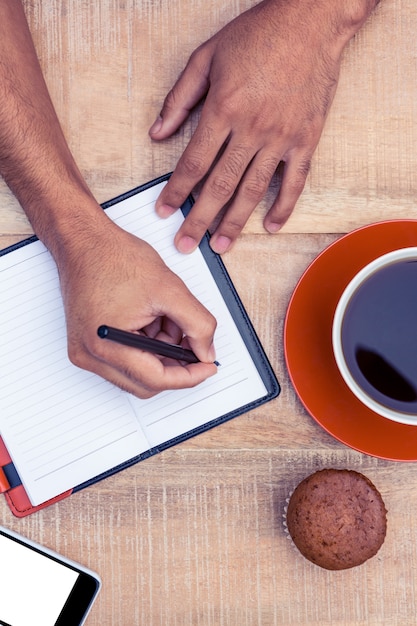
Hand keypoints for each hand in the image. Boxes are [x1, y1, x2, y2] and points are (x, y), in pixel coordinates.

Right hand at [54, 214, 217, 397]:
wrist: (84, 242)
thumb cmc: (114, 257)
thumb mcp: (170, 289)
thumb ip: (198, 324)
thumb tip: (206, 351)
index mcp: (106, 345)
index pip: (155, 380)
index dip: (189, 376)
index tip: (208, 367)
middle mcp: (89, 355)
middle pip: (146, 383)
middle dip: (174, 362)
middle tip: (194, 342)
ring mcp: (85, 352)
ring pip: (137, 373)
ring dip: (160, 353)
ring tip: (166, 318)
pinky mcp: (87, 344)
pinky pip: (125, 360)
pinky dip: (146, 346)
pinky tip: (151, 320)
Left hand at [150, 0, 372, 252]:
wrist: (310, 20)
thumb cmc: (257, 35)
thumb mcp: (206, 57)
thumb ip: (179, 99)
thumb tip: (157, 133)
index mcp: (223, 109)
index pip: (193, 163)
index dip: (175, 192)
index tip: (164, 212)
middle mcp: (251, 129)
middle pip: (220, 186)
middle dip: (199, 220)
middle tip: (186, 245)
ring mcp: (282, 138)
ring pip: (253, 191)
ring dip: (235, 223)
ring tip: (220, 246)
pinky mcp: (306, 140)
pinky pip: (294, 182)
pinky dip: (283, 207)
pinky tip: (269, 226)